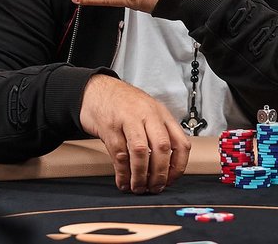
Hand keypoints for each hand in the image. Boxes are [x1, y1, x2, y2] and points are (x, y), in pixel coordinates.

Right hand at [79, 74, 191, 193]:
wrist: (96, 89)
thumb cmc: (124, 104)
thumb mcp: (148, 111)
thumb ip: (159, 133)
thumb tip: (166, 168)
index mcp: (161, 114)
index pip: (180, 142)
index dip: (178, 166)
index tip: (171, 180)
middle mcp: (147, 115)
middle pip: (162, 148)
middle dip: (159, 174)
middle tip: (154, 188)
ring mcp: (128, 119)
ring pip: (140, 152)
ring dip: (140, 175)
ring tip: (138, 187)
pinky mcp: (109, 126)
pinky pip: (119, 154)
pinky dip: (122, 173)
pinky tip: (123, 181)